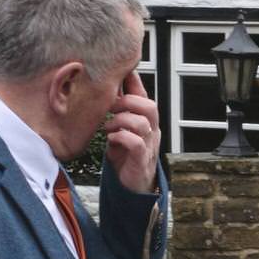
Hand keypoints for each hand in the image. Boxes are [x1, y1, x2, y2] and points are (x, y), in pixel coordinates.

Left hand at [104, 71, 160, 193]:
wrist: (130, 186)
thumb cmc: (125, 155)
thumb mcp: (120, 128)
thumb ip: (117, 111)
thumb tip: (105, 89)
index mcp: (146, 121)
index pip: (144, 95)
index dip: (134, 82)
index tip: (120, 72)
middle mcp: (152, 131)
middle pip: (150, 106)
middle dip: (127, 102)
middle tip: (110, 107)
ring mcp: (149, 146)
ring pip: (143, 122)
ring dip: (121, 121)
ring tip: (108, 127)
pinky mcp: (142, 160)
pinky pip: (137, 143)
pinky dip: (121, 137)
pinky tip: (111, 139)